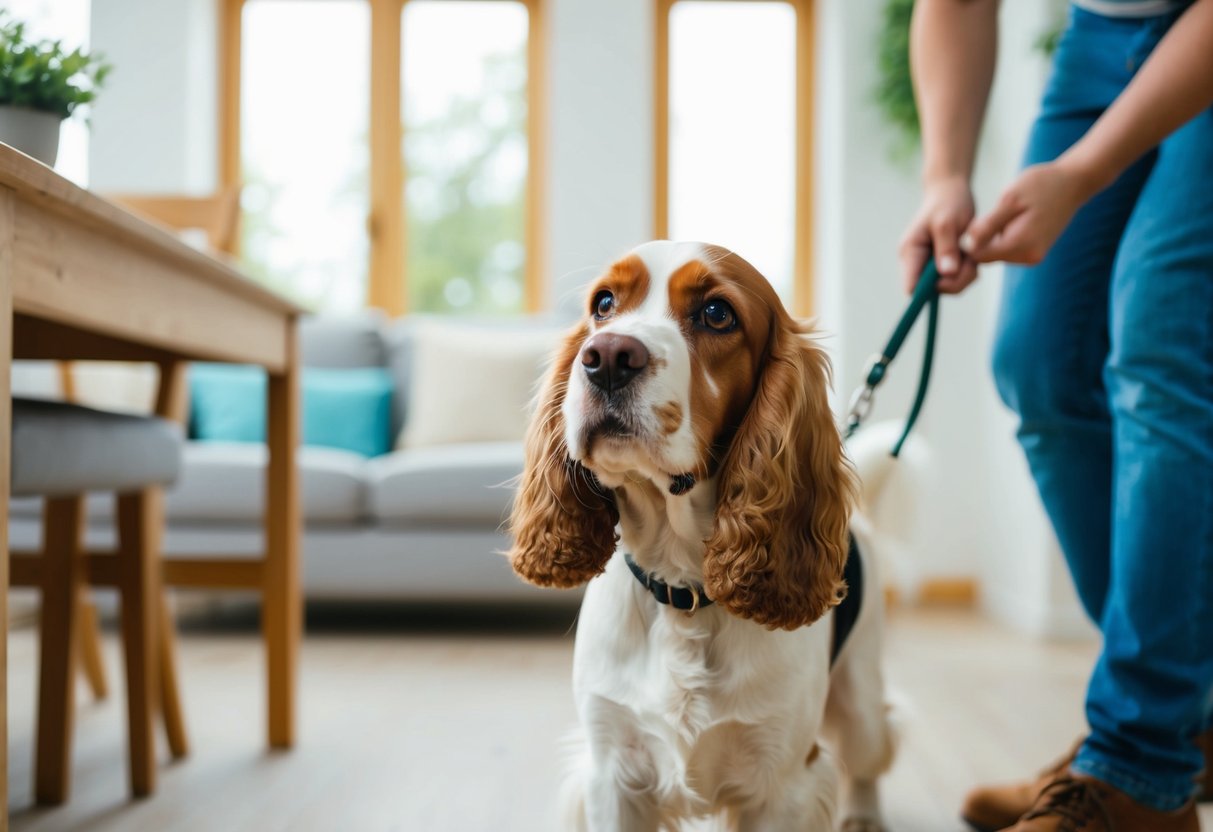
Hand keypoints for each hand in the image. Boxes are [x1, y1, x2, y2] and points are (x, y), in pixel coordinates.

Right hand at [899, 176, 978, 294]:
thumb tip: (946, 274)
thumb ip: (947, 249)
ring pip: (946, 287)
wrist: (951, 191)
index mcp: (910, 252)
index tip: (951, 277)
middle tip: (969, 262)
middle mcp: (916, 262)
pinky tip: (969, 254)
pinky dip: (966, 271)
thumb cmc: (947, 203)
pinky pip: (954, 279)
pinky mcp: (941, 264)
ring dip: (963, 275)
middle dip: (954, 281)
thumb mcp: (948, 223)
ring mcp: (928, 264)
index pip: (911, 287)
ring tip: (970, 254)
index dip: (929, 291)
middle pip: (931, 292)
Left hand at [960, 160, 1094, 265]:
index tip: (974, 221)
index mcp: (1019, 245)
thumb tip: (967, 245)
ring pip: (997, 253)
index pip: (978, 256)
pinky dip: (1004, 237)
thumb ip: (987, 225)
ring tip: (1007, 214)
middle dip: (982, 239)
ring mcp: (1033, 257)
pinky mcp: (1035, 252)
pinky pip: (1009, 249)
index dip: (968, 241)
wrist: (1073, 183)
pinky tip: (1014, 219)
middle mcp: (1028, 257)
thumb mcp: (1009, 199)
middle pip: (987, 256)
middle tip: (994, 213)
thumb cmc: (1041, 186)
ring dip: (993, 237)